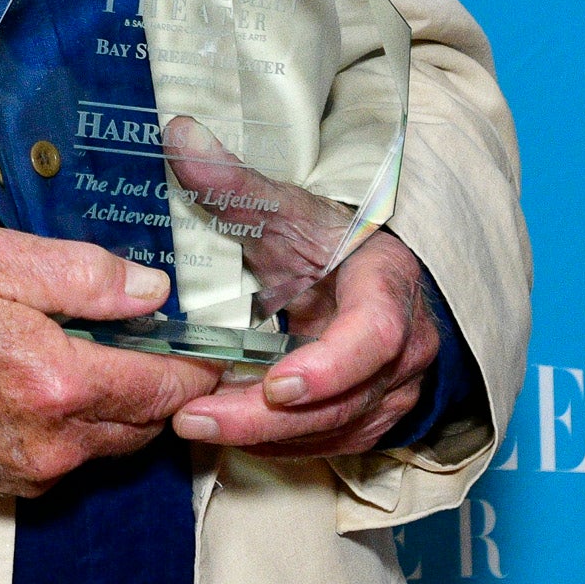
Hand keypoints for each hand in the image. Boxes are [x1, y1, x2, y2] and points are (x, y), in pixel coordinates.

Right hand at [0, 230, 225, 503]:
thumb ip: (82, 274)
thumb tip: (153, 291)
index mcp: (58, 382)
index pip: (166, 386)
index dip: (198, 364)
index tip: (212, 342)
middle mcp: (54, 443)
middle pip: (149, 423)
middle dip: (166, 387)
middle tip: (165, 343)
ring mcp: (31, 473)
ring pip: (114, 446)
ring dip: (125, 409)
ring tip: (111, 360)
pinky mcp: (9, 488)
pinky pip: (73, 461)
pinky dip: (83, 430)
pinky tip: (59, 390)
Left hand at [159, 121, 438, 459]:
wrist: (368, 278)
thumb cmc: (329, 242)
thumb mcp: (286, 208)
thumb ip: (235, 182)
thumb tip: (179, 137)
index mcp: (389, 287)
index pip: (376, 336)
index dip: (329, 367)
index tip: (275, 384)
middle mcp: (405, 350)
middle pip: (345, 400)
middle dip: (267, 418)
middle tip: (195, 417)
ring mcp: (393, 392)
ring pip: (334, 433)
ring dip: (263, 437)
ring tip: (193, 423)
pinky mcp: (372, 420)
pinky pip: (325, 447)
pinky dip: (274, 443)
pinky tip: (223, 430)